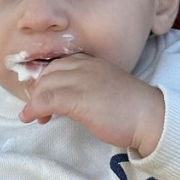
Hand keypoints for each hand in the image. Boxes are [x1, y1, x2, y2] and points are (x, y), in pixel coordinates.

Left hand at [19, 54, 164, 156]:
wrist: (150, 117)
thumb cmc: (132, 107)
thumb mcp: (107, 87)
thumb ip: (89, 86)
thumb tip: (71, 99)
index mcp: (92, 61)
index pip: (59, 64)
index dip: (48, 80)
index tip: (46, 96)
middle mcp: (83, 66)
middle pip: (48, 74)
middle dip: (40, 91)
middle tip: (41, 110)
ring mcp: (80, 80)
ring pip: (44, 86)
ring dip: (35, 102)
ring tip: (37, 117)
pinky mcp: (77, 98)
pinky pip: (46, 100)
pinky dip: (34, 109)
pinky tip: (30, 118)